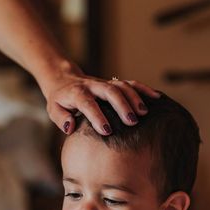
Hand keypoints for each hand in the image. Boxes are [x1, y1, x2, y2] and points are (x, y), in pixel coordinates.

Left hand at [44, 67, 160, 135]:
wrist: (64, 80)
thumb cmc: (60, 100)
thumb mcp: (53, 109)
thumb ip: (60, 118)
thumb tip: (70, 126)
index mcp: (77, 94)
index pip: (87, 103)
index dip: (97, 116)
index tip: (107, 130)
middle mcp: (93, 86)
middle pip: (110, 91)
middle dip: (122, 105)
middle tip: (132, 122)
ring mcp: (105, 83)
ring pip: (122, 86)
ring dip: (134, 97)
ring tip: (144, 113)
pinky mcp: (114, 83)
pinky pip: (131, 83)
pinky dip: (144, 89)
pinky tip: (156, 97)